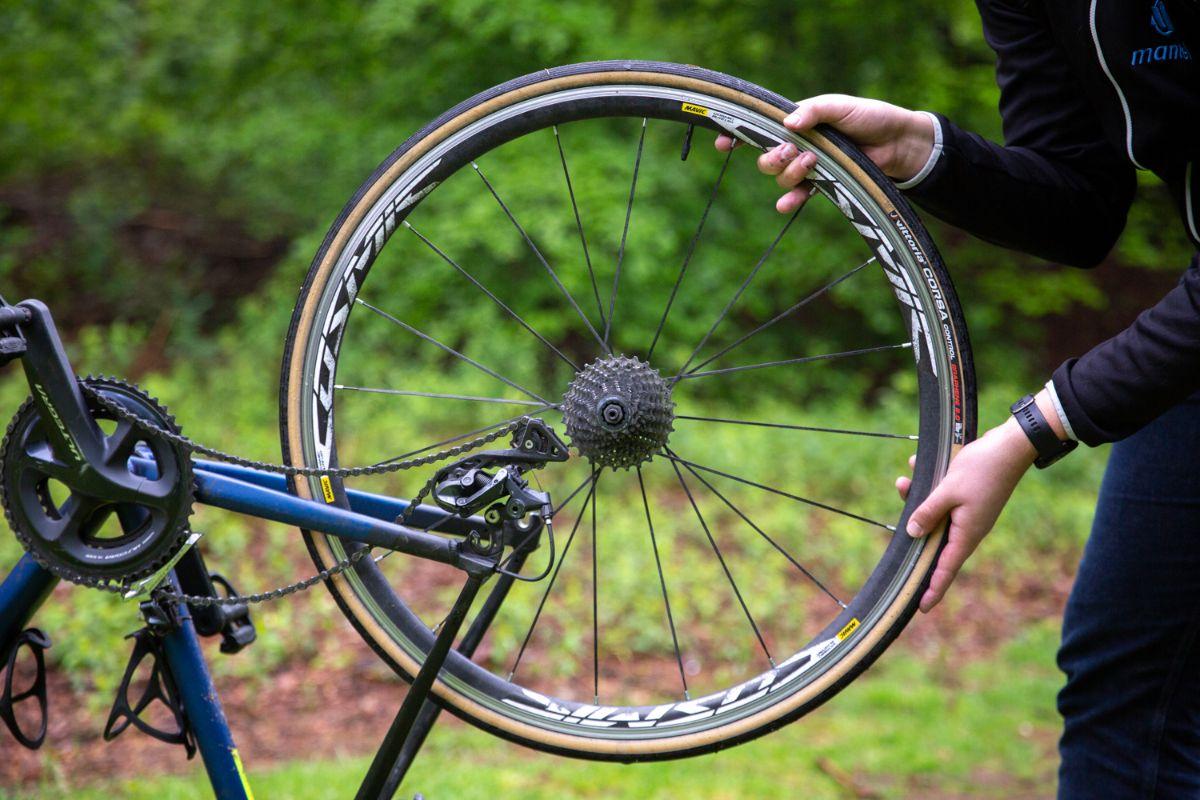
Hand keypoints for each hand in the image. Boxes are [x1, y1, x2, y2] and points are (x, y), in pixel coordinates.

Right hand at [715, 94, 935, 213]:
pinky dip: (790, 200)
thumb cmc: (871, 118)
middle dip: (773, 158)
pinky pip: (799, 195)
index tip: (723, 142)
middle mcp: (799, 145)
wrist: (900, 144)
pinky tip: (786, 204)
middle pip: (767, 159)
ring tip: (813, 163)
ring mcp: (810, 167)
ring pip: (781, 177)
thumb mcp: (842, 106)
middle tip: (792, 152)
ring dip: (790, 173)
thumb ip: (815, 111)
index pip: (761, 128)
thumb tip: (788, 121)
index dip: (739, 135)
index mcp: (799, 121)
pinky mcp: (824, 185)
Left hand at [896, 389, 1064, 611]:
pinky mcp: (967, 497)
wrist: (1010, 445)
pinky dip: (928, 485)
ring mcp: (968, 513)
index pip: (946, 568)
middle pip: (933, 539)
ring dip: (917, 498)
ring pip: (934, 514)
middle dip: (913, 527)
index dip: (933, 588)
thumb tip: (912, 533)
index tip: (921, 607)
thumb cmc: (981, 469)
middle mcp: (968, 528)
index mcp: (967, 533)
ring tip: (904, 480)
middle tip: (899, 505)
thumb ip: (928, 512)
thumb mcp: (947, 491)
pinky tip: (918, 464)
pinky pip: (941, 498)